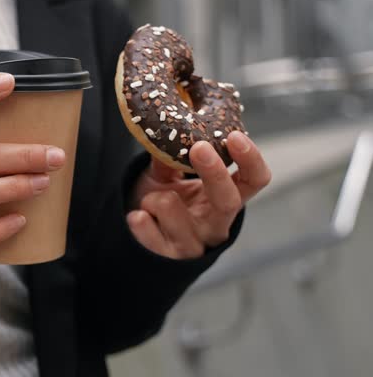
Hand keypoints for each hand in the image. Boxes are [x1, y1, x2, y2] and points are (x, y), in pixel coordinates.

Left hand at [128, 132, 270, 258]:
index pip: (254, 181)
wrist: (135, 234)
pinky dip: (139, 218)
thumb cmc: (160, 199)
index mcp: (224, 198)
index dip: (251, 160)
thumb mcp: (165, 175)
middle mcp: (216, 224)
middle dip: (214, 173)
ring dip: (152, 197)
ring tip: (150, 202)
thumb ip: (169, 156)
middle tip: (199, 147)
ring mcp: (194, 245)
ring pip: (171, 207)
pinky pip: (147, 228)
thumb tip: (170, 130)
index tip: (235, 136)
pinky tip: (139, 219)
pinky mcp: (169, 259)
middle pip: (229, 201)